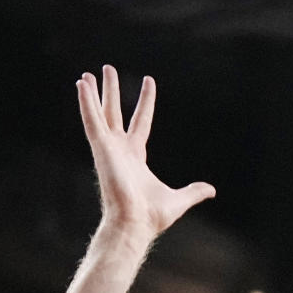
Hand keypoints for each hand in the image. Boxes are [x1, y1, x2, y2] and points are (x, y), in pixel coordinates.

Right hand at [77, 66, 215, 239]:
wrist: (135, 223)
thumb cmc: (152, 216)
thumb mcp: (179, 199)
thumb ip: (194, 191)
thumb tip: (211, 191)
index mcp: (136, 156)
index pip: (141, 122)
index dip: (145, 102)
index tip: (149, 80)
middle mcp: (120, 149)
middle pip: (114, 113)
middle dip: (111, 92)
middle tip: (107, 69)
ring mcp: (109, 148)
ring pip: (99, 114)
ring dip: (93, 93)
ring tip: (87, 74)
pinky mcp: (101, 149)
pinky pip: (92, 121)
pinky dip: (86, 103)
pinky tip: (82, 85)